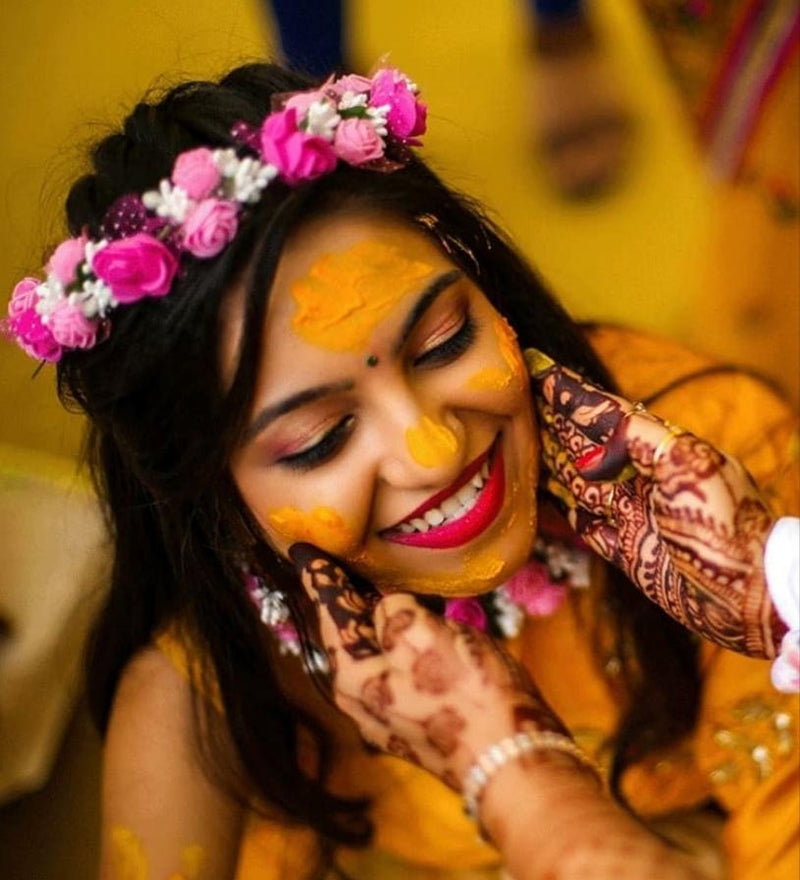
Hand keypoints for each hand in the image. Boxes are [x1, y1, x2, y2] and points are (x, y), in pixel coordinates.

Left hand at [289, 543, 565, 788]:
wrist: (511, 758)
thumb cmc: (466, 694)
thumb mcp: (422, 635)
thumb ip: (393, 610)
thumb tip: (388, 606)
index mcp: (352, 675)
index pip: (329, 612)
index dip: (319, 577)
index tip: (304, 550)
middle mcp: (360, 697)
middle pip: (349, 632)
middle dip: (348, 596)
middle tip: (347, 560)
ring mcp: (387, 712)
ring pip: (375, 650)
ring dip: (380, 617)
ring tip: (384, 585)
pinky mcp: (416, 719)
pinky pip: (399, 665)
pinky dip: (403, 639)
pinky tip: (421, 623)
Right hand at [528, 349, 783, 658]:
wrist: (751, 596)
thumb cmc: (728, 527)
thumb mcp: (690, 468)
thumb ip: (640, 442)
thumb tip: (592, 444)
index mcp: (659, 451)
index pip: (604, 413)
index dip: (570, 392)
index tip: (538, 366)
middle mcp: (640, 480)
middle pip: (583, 445)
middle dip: (550, 420)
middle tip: (512, 397)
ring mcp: (632, 515)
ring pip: (576, 482)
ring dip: (547, 460)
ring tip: (517, 439)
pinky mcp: (626, 552)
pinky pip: (583, 525)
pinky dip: (561, 510)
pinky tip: (543, 496)